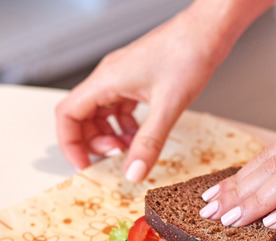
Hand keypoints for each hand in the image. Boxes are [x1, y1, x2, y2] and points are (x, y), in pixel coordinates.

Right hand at [55, 0, 272, 181]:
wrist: (208, 31)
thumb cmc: (187, 54)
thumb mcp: (168, 107)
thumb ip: (149, 143)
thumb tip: (133, 173)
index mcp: (106, 80)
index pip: (67, 114)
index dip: (70, 143)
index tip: (84, 165)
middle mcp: (109, 77)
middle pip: (81, 115)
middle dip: (94, 141)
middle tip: (116, 157)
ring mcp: (122, 77)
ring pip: (101, 112)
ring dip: (111, 135)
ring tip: (131, 149)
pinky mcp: (137, 78)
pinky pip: (120, 106)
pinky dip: (126, 125)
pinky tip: (143, 134)